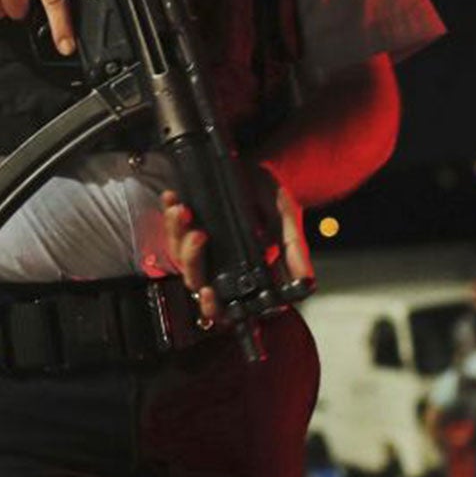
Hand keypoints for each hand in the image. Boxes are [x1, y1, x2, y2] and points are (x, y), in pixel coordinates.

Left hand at [161, 166, 309, 325]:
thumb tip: (306, 280)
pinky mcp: (188, 224)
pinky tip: (172, 198)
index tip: (209, 292)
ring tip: (184, 210)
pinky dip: (169, 212)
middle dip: (192, 258)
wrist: (261, 170)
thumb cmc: (272, 201)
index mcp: (242, 273)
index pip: (223, 303)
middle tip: (200, 235)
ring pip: (178, 253)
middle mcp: (218, 263)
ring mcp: (201, 244)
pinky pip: (172, 226)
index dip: (212, 305)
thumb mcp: (287, 223)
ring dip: (177, 233)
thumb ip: (294, 251)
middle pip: (194, 277)